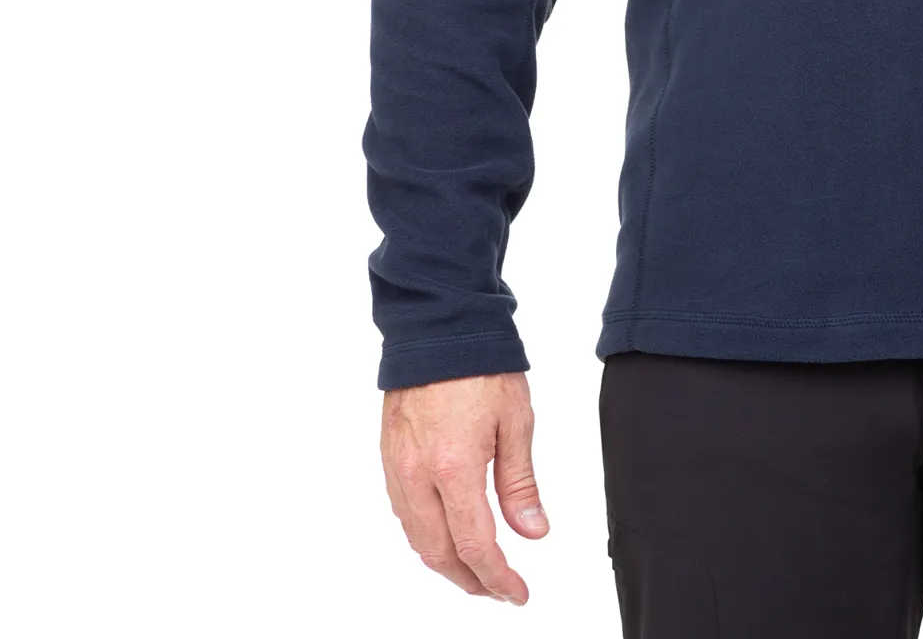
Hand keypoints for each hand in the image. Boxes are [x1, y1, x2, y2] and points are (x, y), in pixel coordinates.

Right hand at [380, 370, 549, 603]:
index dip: (497, 579)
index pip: (475, 546)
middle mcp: (418, 476)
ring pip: (417, 539)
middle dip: (470, 581)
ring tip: (477, 570)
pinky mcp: (389, 457)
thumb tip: (532, 533)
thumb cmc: (482, 366)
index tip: (517, 594)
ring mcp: (397, 468)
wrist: (439, 327)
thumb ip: (520, 484)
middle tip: (499, 590)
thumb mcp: (517, 421)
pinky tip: (447, 534)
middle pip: (439, 554)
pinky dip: (427, 536)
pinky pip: (404, 513)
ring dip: (446, 563)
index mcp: (454, 469)